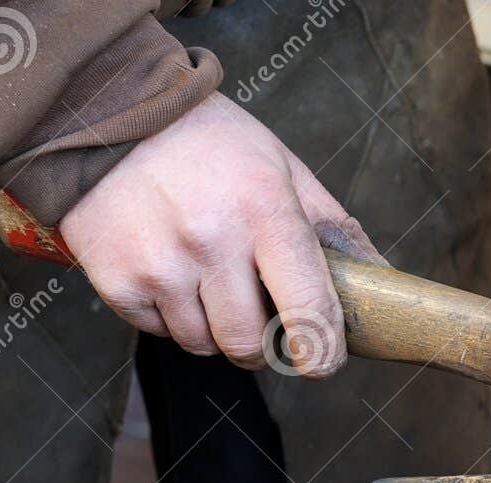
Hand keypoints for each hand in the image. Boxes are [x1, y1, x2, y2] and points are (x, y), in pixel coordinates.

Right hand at [60, 92, 378, 377]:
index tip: (323, 363)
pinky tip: (170, 272)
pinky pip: (159, 331)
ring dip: (214, 329)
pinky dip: (170, 316)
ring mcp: (160, 263)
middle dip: (261, 345)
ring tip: (209, 281)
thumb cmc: (210, 142)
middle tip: (260, 320)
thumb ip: (332, 227)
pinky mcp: (117, 278)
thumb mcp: (283, 168)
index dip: (322, 351)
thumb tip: (381, 277)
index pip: (308, 307)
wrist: (109, 112)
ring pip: (203, 343)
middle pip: (249, 343)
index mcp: (265, 211)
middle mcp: (212, 239)